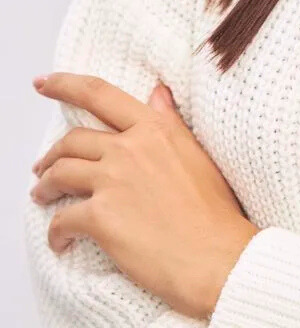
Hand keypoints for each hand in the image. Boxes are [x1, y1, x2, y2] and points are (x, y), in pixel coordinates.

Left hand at [30, 72, 260, 320]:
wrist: (215, 255)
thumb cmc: (213, 210)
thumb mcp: (195, 152)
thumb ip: (170, 121)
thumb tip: (158, 93)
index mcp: (154, 128)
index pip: (99, 94)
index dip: (65, 85)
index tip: (44, 84)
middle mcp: (130, 147)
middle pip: (73, 139)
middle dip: (51, 154)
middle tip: (44, 167)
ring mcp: (112, 180)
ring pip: (60, 173)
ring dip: (46, 186)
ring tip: (43, 196)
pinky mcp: (100, 217)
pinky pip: (61, 220)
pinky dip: (55, 232)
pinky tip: (61, 241)